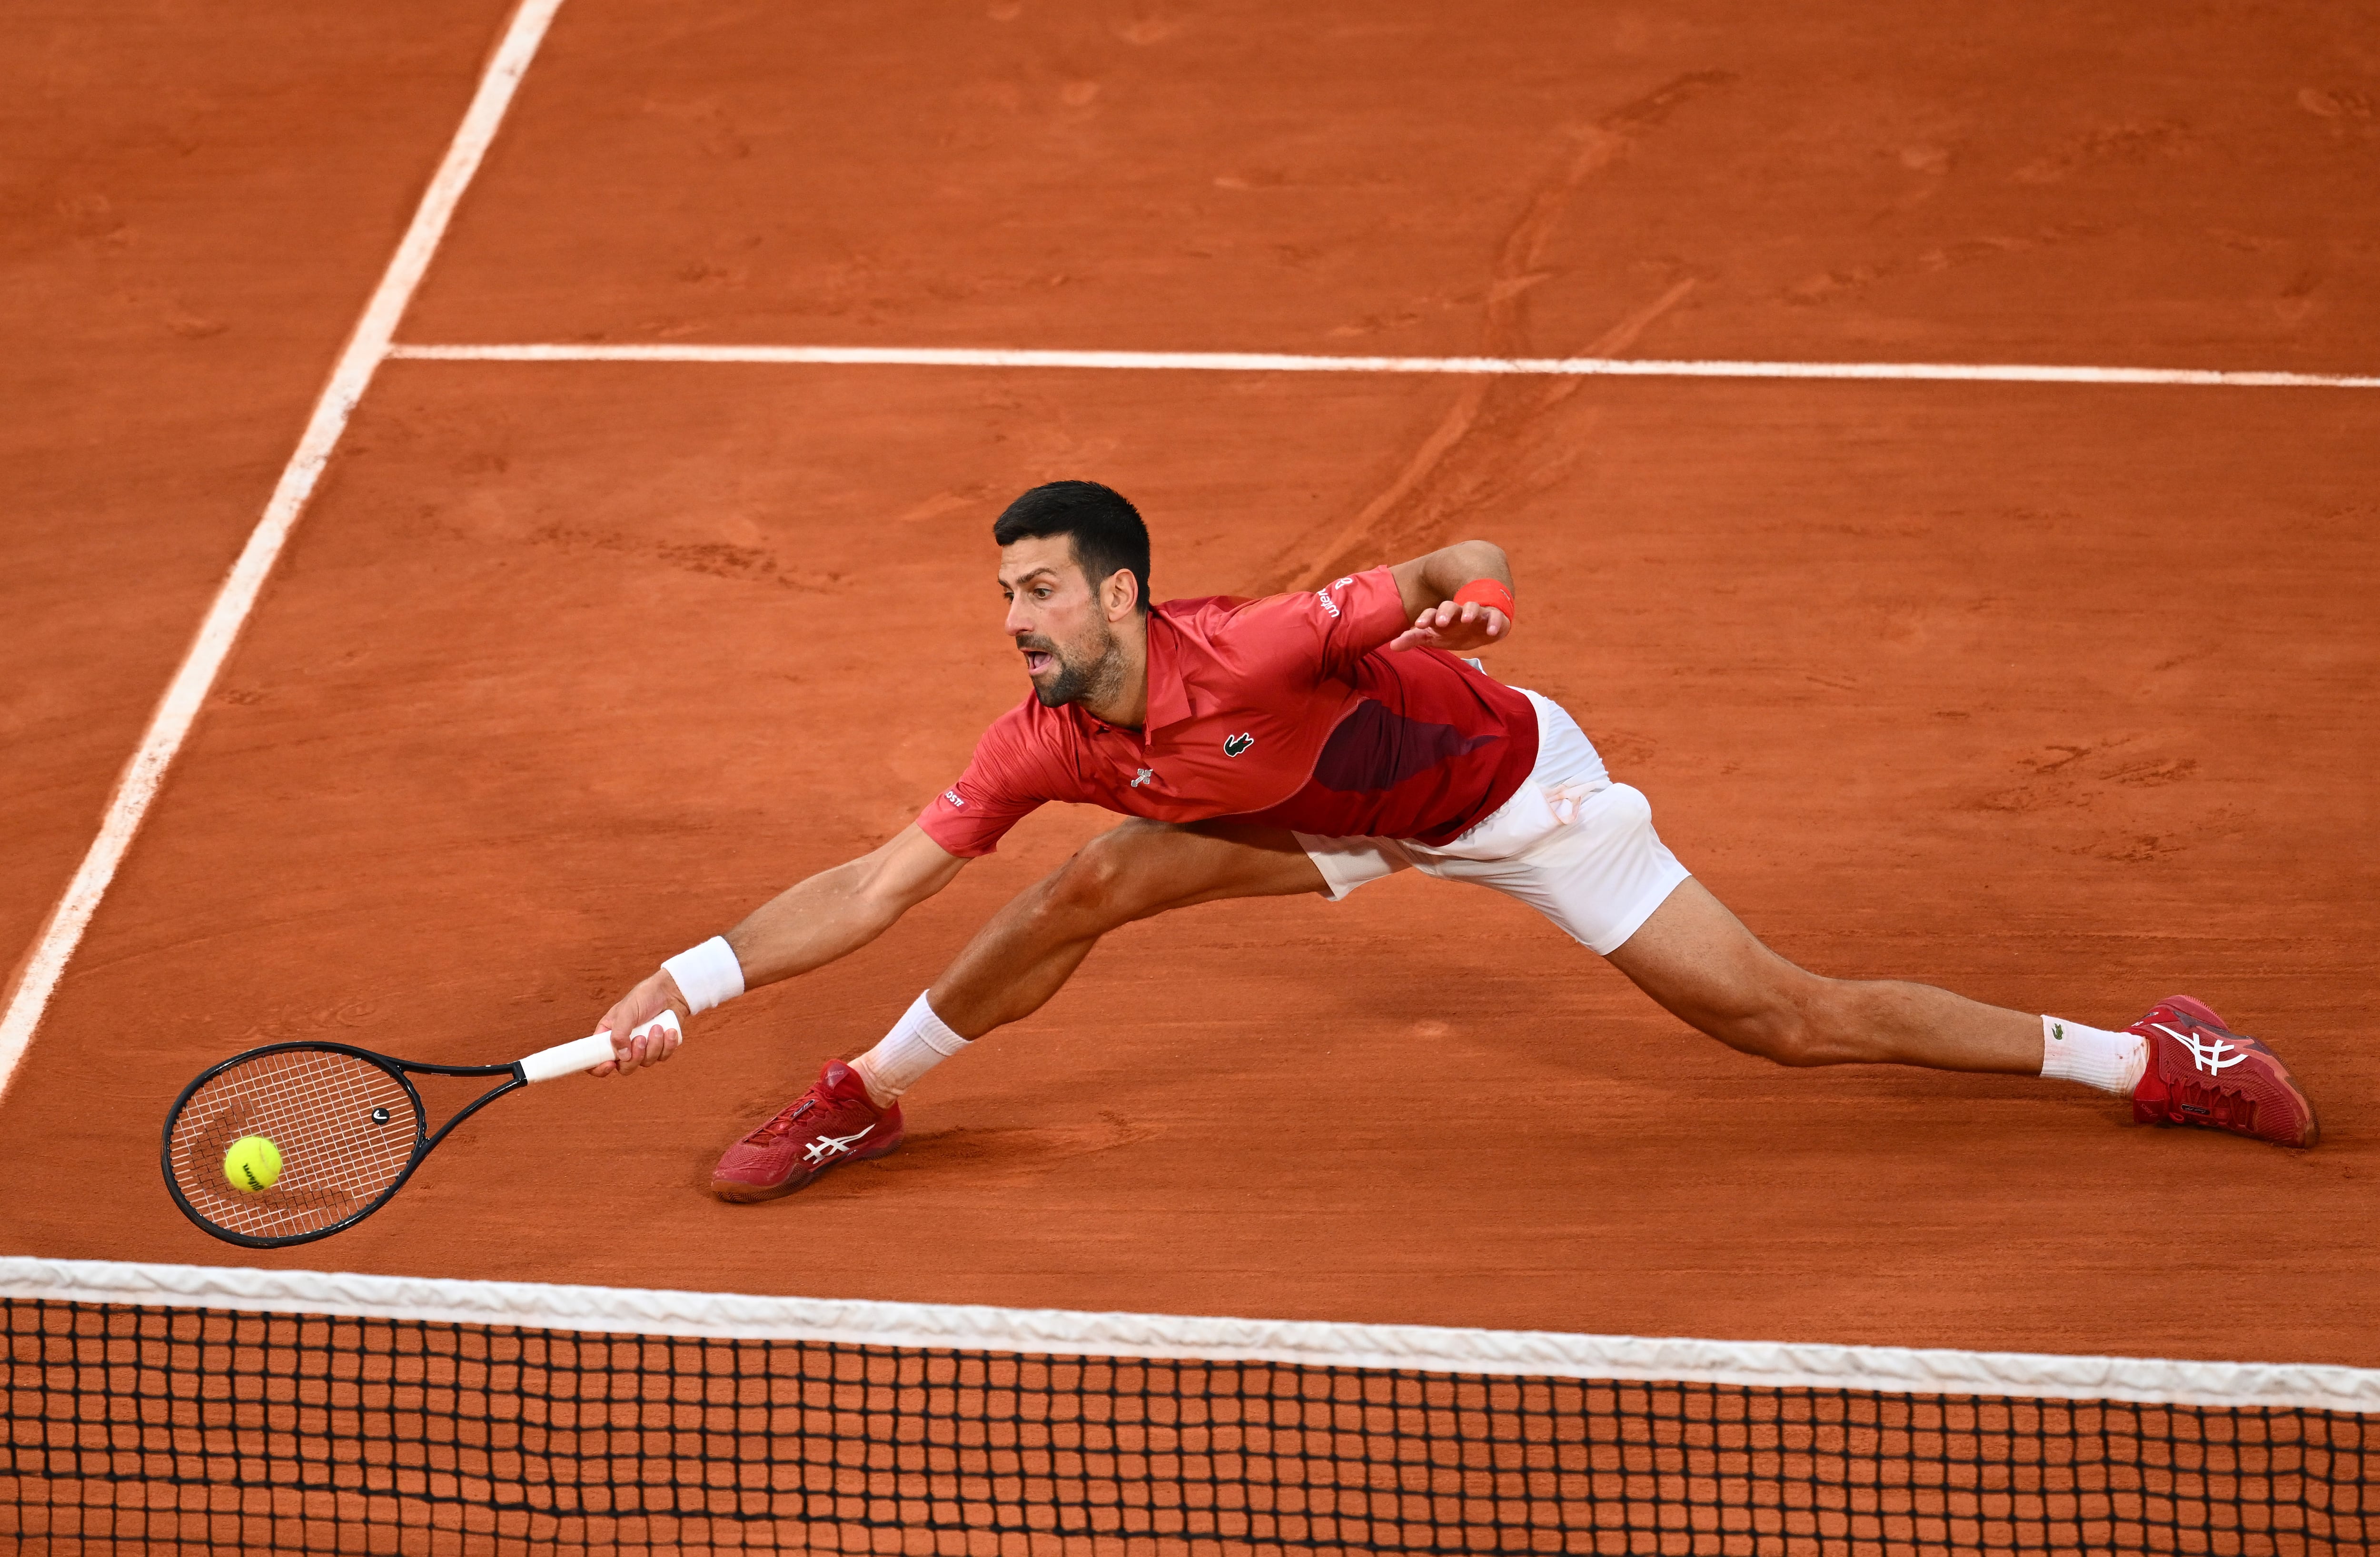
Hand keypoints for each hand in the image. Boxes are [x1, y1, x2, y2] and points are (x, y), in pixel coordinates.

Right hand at [591, 968, 691, 1076]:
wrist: (670, 992)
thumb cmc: (644, 997)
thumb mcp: (627, 1011)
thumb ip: (620, 1034)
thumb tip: (622, 1057)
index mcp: (608, 1036)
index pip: (596, 1060)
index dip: (599, 1068)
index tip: (610, 1064)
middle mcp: (625, 1045)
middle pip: (625, 1068)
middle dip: (635, 1056)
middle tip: (641, 1039)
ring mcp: (643, 1049)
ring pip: (646, 1063)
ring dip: (653, 1046)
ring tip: (657, 1027)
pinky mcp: (660, 1048)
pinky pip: (663, 1057)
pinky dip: (667, 1045)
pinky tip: (669, 1030)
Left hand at [1389, 598, 1510, 652]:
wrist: (1481, 628)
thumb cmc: (1453, 632)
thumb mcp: (1433, 637)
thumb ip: (1413, 639)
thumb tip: (1391, 646)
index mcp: (1442, 616)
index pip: (1431, 613)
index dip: (1425, 618)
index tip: (1419, 625)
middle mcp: (1458, 613)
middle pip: (1450, 607)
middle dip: (1445, 612)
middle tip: (1441, 622)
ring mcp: (1476, 614)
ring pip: (1473, 607)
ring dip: (1470, 611)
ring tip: (1468, 619)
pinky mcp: (1494, 618)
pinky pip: (1495, 617)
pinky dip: (1494, 622)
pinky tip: (1491, 632)